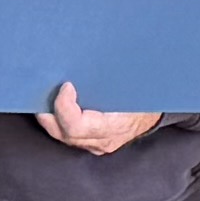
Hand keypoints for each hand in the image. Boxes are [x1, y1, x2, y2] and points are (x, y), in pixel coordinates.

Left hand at [41, 84, 167, 157]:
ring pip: (61, 136)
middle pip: (62, 133)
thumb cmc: (145, 97)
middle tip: (44, 88)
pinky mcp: (90, 144)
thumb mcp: (134, 86)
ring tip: (44, 94)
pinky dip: (58, 120)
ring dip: (50, 115)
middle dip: (48, 111)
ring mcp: (95, 145)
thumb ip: (112, 78)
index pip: (76, 126)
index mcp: (114, 127)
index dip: (64, 107)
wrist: (155, 115)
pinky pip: (67, 135)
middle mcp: (101, 141)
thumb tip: (92, 55)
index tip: (66, 86)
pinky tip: (54, 104)